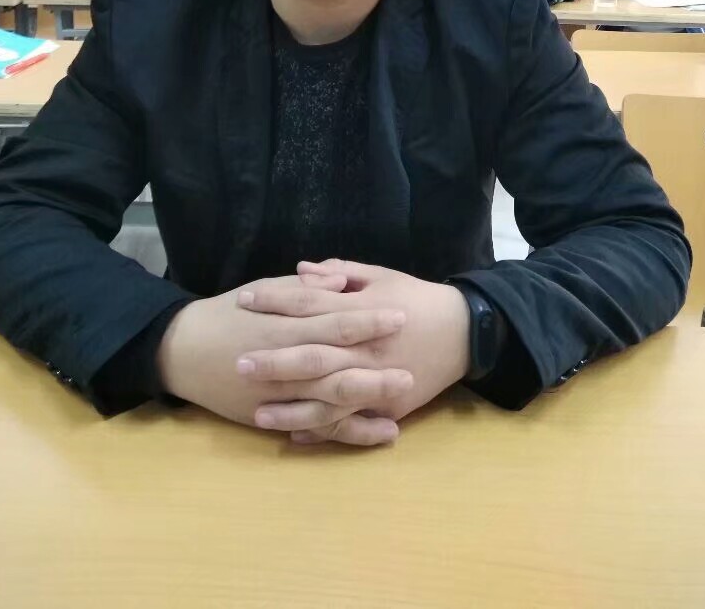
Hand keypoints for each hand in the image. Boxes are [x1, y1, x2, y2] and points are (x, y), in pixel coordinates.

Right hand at [156, 273, 410, 441]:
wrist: (183, 351)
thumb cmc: (229, 313)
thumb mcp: (264, 289)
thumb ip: (303, 288)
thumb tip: (339, 282)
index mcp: (284, 325)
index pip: (333, 322)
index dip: (367, 320)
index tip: (399, 315)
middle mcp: (284, 362)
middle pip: (336, 367)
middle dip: (374, 368)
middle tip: (411, 367)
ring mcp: (280, 395)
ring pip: (331, 402)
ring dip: (369, 401)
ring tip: (403, 399)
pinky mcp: (276, 417)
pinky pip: (319, 427)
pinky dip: (350, 432)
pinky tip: (383, 432)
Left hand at [238, 260, 469, 445]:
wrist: (465, 332)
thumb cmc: (417, 298)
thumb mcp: (381, 275)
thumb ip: (339, 272)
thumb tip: (299, 272)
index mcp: (361, 310)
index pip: (309, 303)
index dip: (275, 301)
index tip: (244, 301)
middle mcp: (365, 348)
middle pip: (313, 355)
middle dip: (274, 360)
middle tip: (239, 362)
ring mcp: (377, 382)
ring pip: (328, 399)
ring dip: (292, 406)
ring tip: (258, 411)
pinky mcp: (388, 408)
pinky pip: (351, 422)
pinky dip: (322, 430)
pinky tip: (293, 434)